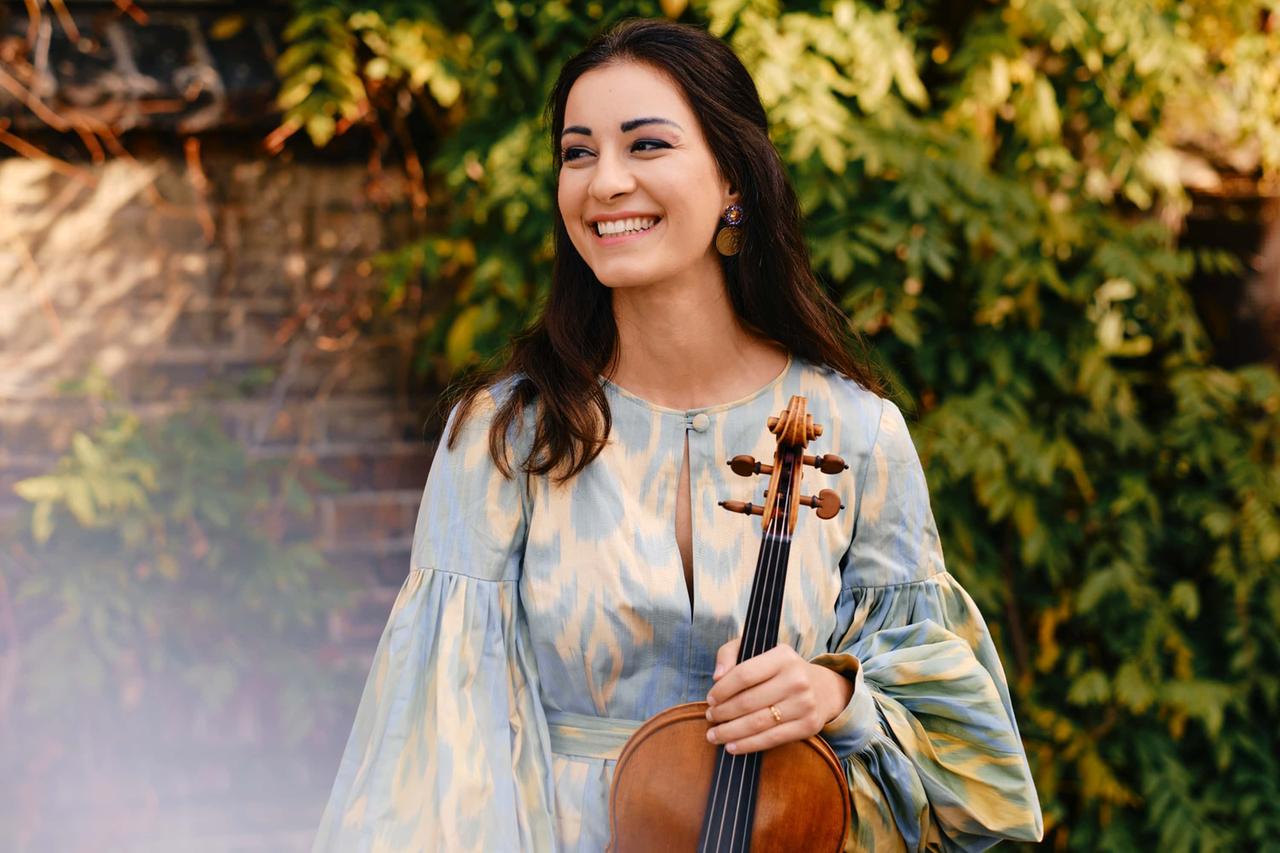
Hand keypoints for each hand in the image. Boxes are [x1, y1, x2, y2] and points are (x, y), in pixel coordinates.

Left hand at [703, 637, 853, 754]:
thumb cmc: (780, 670)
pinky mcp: (808, 726)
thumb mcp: (758, 650)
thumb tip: (717, 676)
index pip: (744, 674)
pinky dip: (748, 745)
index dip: (722, 689)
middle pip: (748, 701)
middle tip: (710, 717)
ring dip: (730, 732)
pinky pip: (771, 739)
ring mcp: (804, 704)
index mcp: (783, 656)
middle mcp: (797, 679)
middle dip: (723, 713)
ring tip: (714, 735)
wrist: (822, 689)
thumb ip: (730, 653)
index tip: (710, 699)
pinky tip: (732, 747)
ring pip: (757, 723)